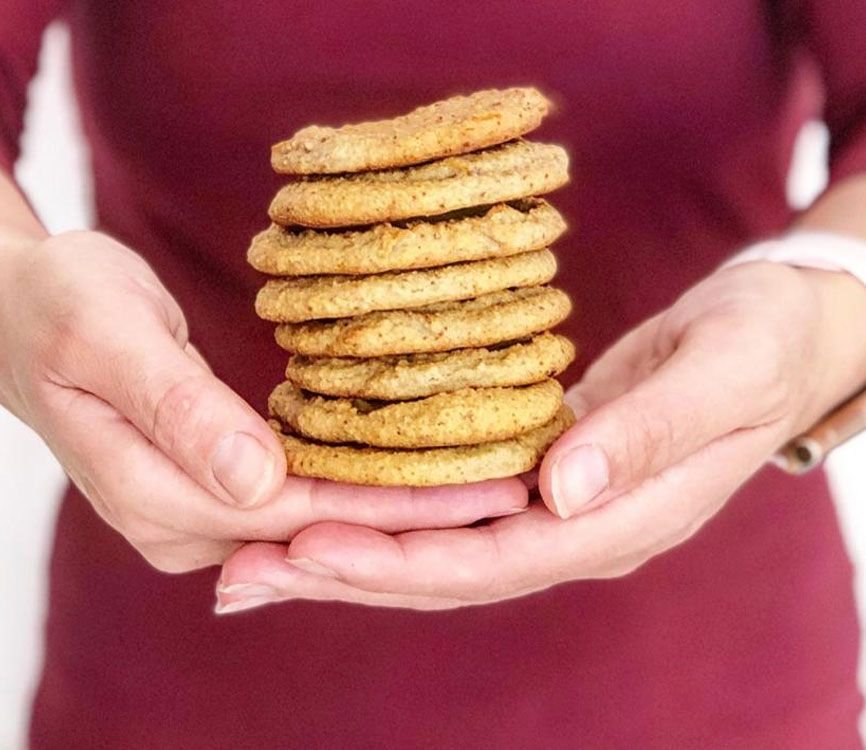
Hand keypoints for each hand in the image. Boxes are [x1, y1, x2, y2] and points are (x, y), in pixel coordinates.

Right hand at [0, 230, 526, 573]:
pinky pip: (301, 491)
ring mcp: (198, 511)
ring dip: (399, 501)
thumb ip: (180, 409)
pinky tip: (419, 461)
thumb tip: (258, 482)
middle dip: (415, 513)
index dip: (392, 505)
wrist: (21, 310)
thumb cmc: (57, 307)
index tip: (481, 489)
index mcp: (156, 496)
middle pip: (318, 524)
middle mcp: (183, 525)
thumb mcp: (107, 336)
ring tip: (487, 478)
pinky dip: (361, 478)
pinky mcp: (213, 485)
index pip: (297, 512)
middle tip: (511, 488)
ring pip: (317, 514)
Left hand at [218, 262, 865, 609]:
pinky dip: (388, 503)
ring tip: (258, 547)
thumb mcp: (722, 377)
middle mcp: (576, 527)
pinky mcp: (539, 467)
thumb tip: (559, 491)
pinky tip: (334, 496)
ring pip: (438, 541)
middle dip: (344, 574)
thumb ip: (648, 437)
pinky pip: (452, 499)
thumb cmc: (760, 347)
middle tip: (241, 571)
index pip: (492, 562)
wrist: (781, 332)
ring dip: (349, 545)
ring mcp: (556, 502)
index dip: (398, 561)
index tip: (309, 546)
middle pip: (444, 569)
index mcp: (618, 523)